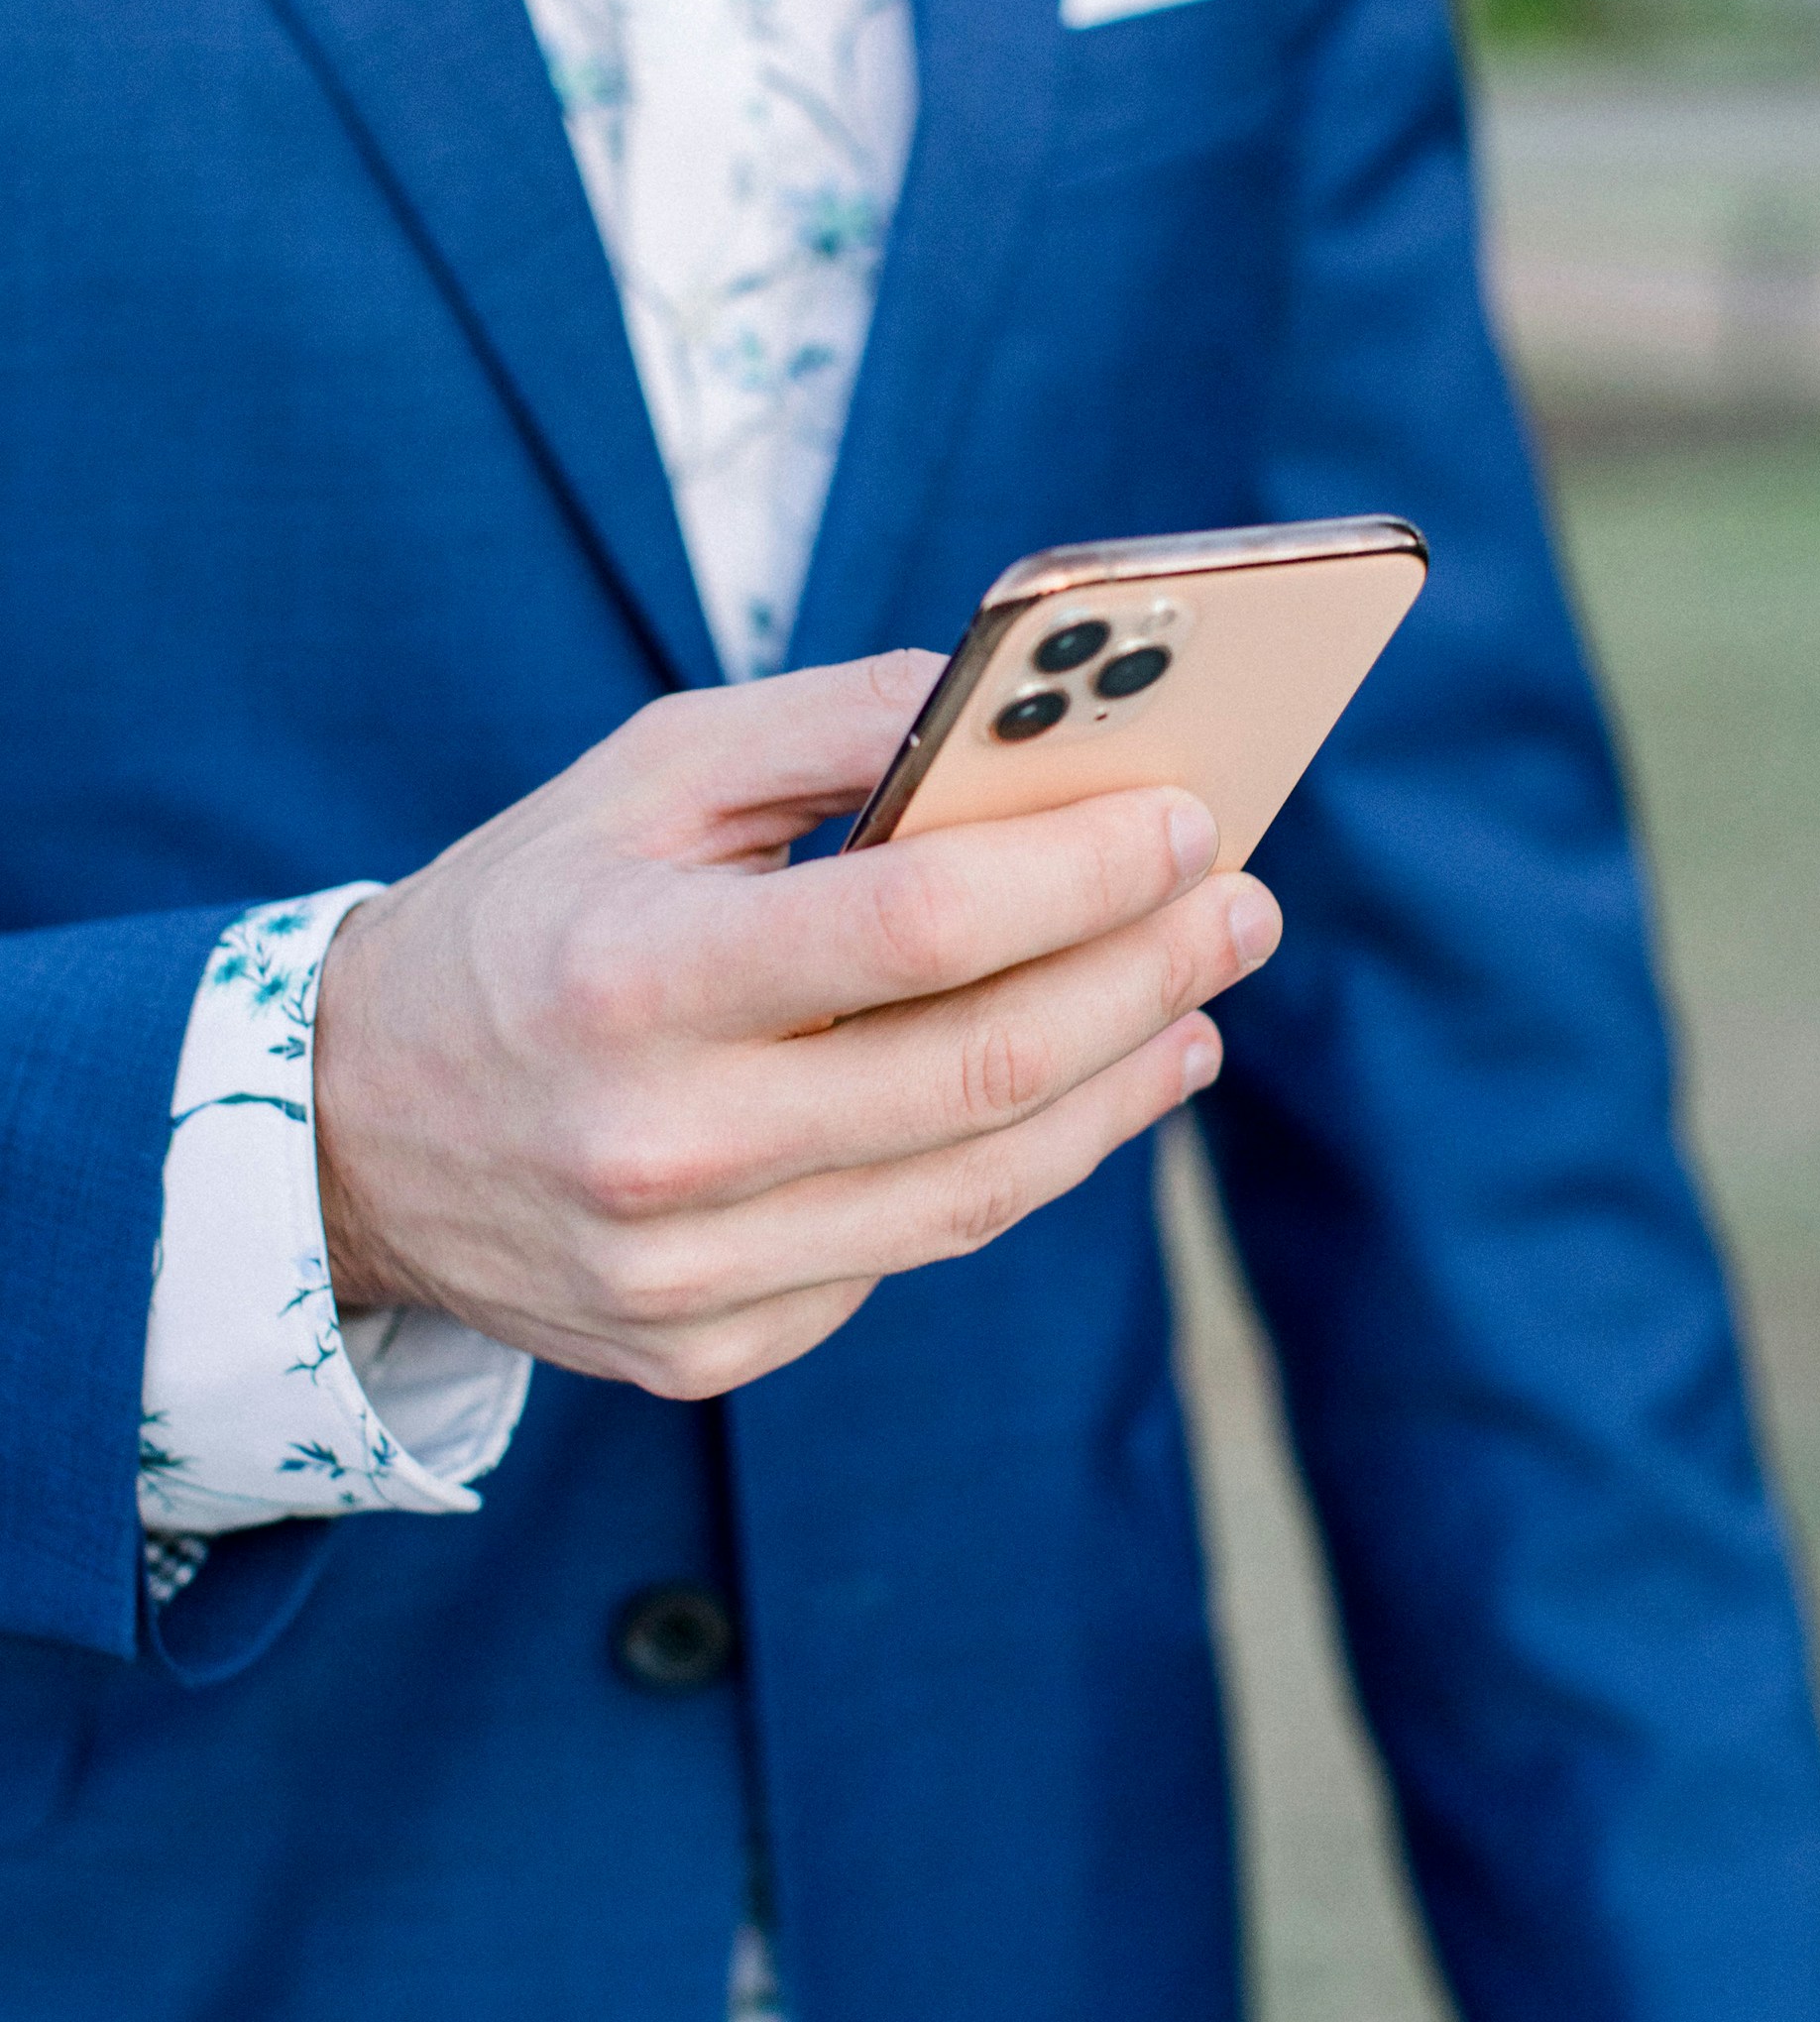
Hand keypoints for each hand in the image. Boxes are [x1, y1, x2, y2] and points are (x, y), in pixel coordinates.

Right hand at [313, 652, 1279, 1398]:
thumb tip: (1017, 704)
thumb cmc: (524, 915)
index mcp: (633, 972)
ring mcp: (685, 1275)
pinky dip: (1013, 1163)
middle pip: (985, 1068)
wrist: (347, 1132)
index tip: (1193, 818)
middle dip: (1149, 973)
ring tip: (1195, 1004)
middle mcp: (661, 1146)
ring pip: (979, 1189)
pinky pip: (908, 1254)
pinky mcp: (705, 1349)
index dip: (1085, 871)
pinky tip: (1073, 1092)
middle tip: (1240, 906)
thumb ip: (827, 722)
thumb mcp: (640, 774)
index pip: (922, 925)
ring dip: (1121, 1088)